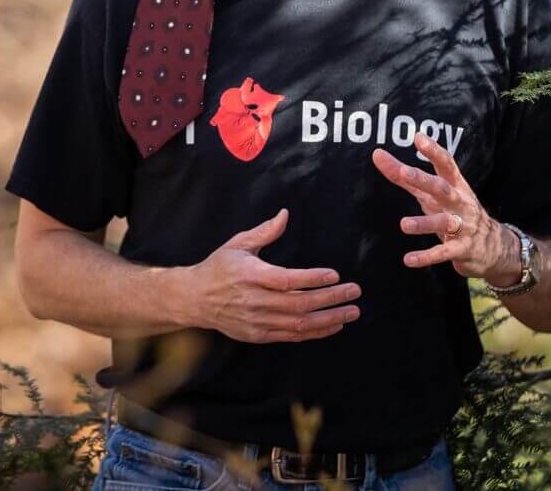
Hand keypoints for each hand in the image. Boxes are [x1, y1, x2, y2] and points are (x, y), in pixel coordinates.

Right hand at [175, 209, 361, 343]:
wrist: (195, 299)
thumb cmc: (219, 267)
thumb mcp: (238, 244)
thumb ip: (264, 232)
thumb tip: (285, 214)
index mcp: (251, 275)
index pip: (287, 280)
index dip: (313, 279)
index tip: (334, 275)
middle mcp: (255, 301)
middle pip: (299, 303)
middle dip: (331, 298)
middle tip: (354, 291)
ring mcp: (257, 321)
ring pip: (300, 324)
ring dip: (329, 318)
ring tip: (352, 311)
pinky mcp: (259, 335)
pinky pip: (292, 336)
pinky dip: (315, 332)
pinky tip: (333, 325)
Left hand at [373, 135, 520, 285]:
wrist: (493, 247)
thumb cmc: (455, 211)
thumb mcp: (431, 193)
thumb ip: (404, 176)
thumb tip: (377, 154)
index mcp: (455, 185)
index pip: (446, 163)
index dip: (433, 151)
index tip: (418, 137)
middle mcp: (460, 202)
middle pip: (443, 188)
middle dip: (425, 180)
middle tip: (405, 172)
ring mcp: (464, 226)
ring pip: (444, 222)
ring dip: (424, 223)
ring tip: (404, 225)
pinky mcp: (462, 249)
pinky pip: (443, 253)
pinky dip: (426, 257)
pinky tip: (409, 260)